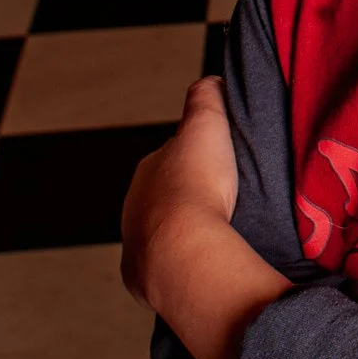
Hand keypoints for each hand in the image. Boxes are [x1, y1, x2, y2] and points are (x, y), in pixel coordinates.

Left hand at [120, 78, 288, 358]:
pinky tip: (200, 267)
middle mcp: (132, 207)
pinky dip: (178, 266)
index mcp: (147, 171)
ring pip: (161, 235)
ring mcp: (134, 245)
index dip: (195, 163)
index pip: (170, 161)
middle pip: (164, 199)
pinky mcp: (140, 278)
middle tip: (225, 207)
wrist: (183, 251)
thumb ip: (206, 98)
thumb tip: (209, 81)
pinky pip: (162, 269)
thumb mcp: (207, 126)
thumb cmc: (196, 188)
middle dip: (188, 202)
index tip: (220, 170)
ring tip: (217, 240)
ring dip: (183, 236)